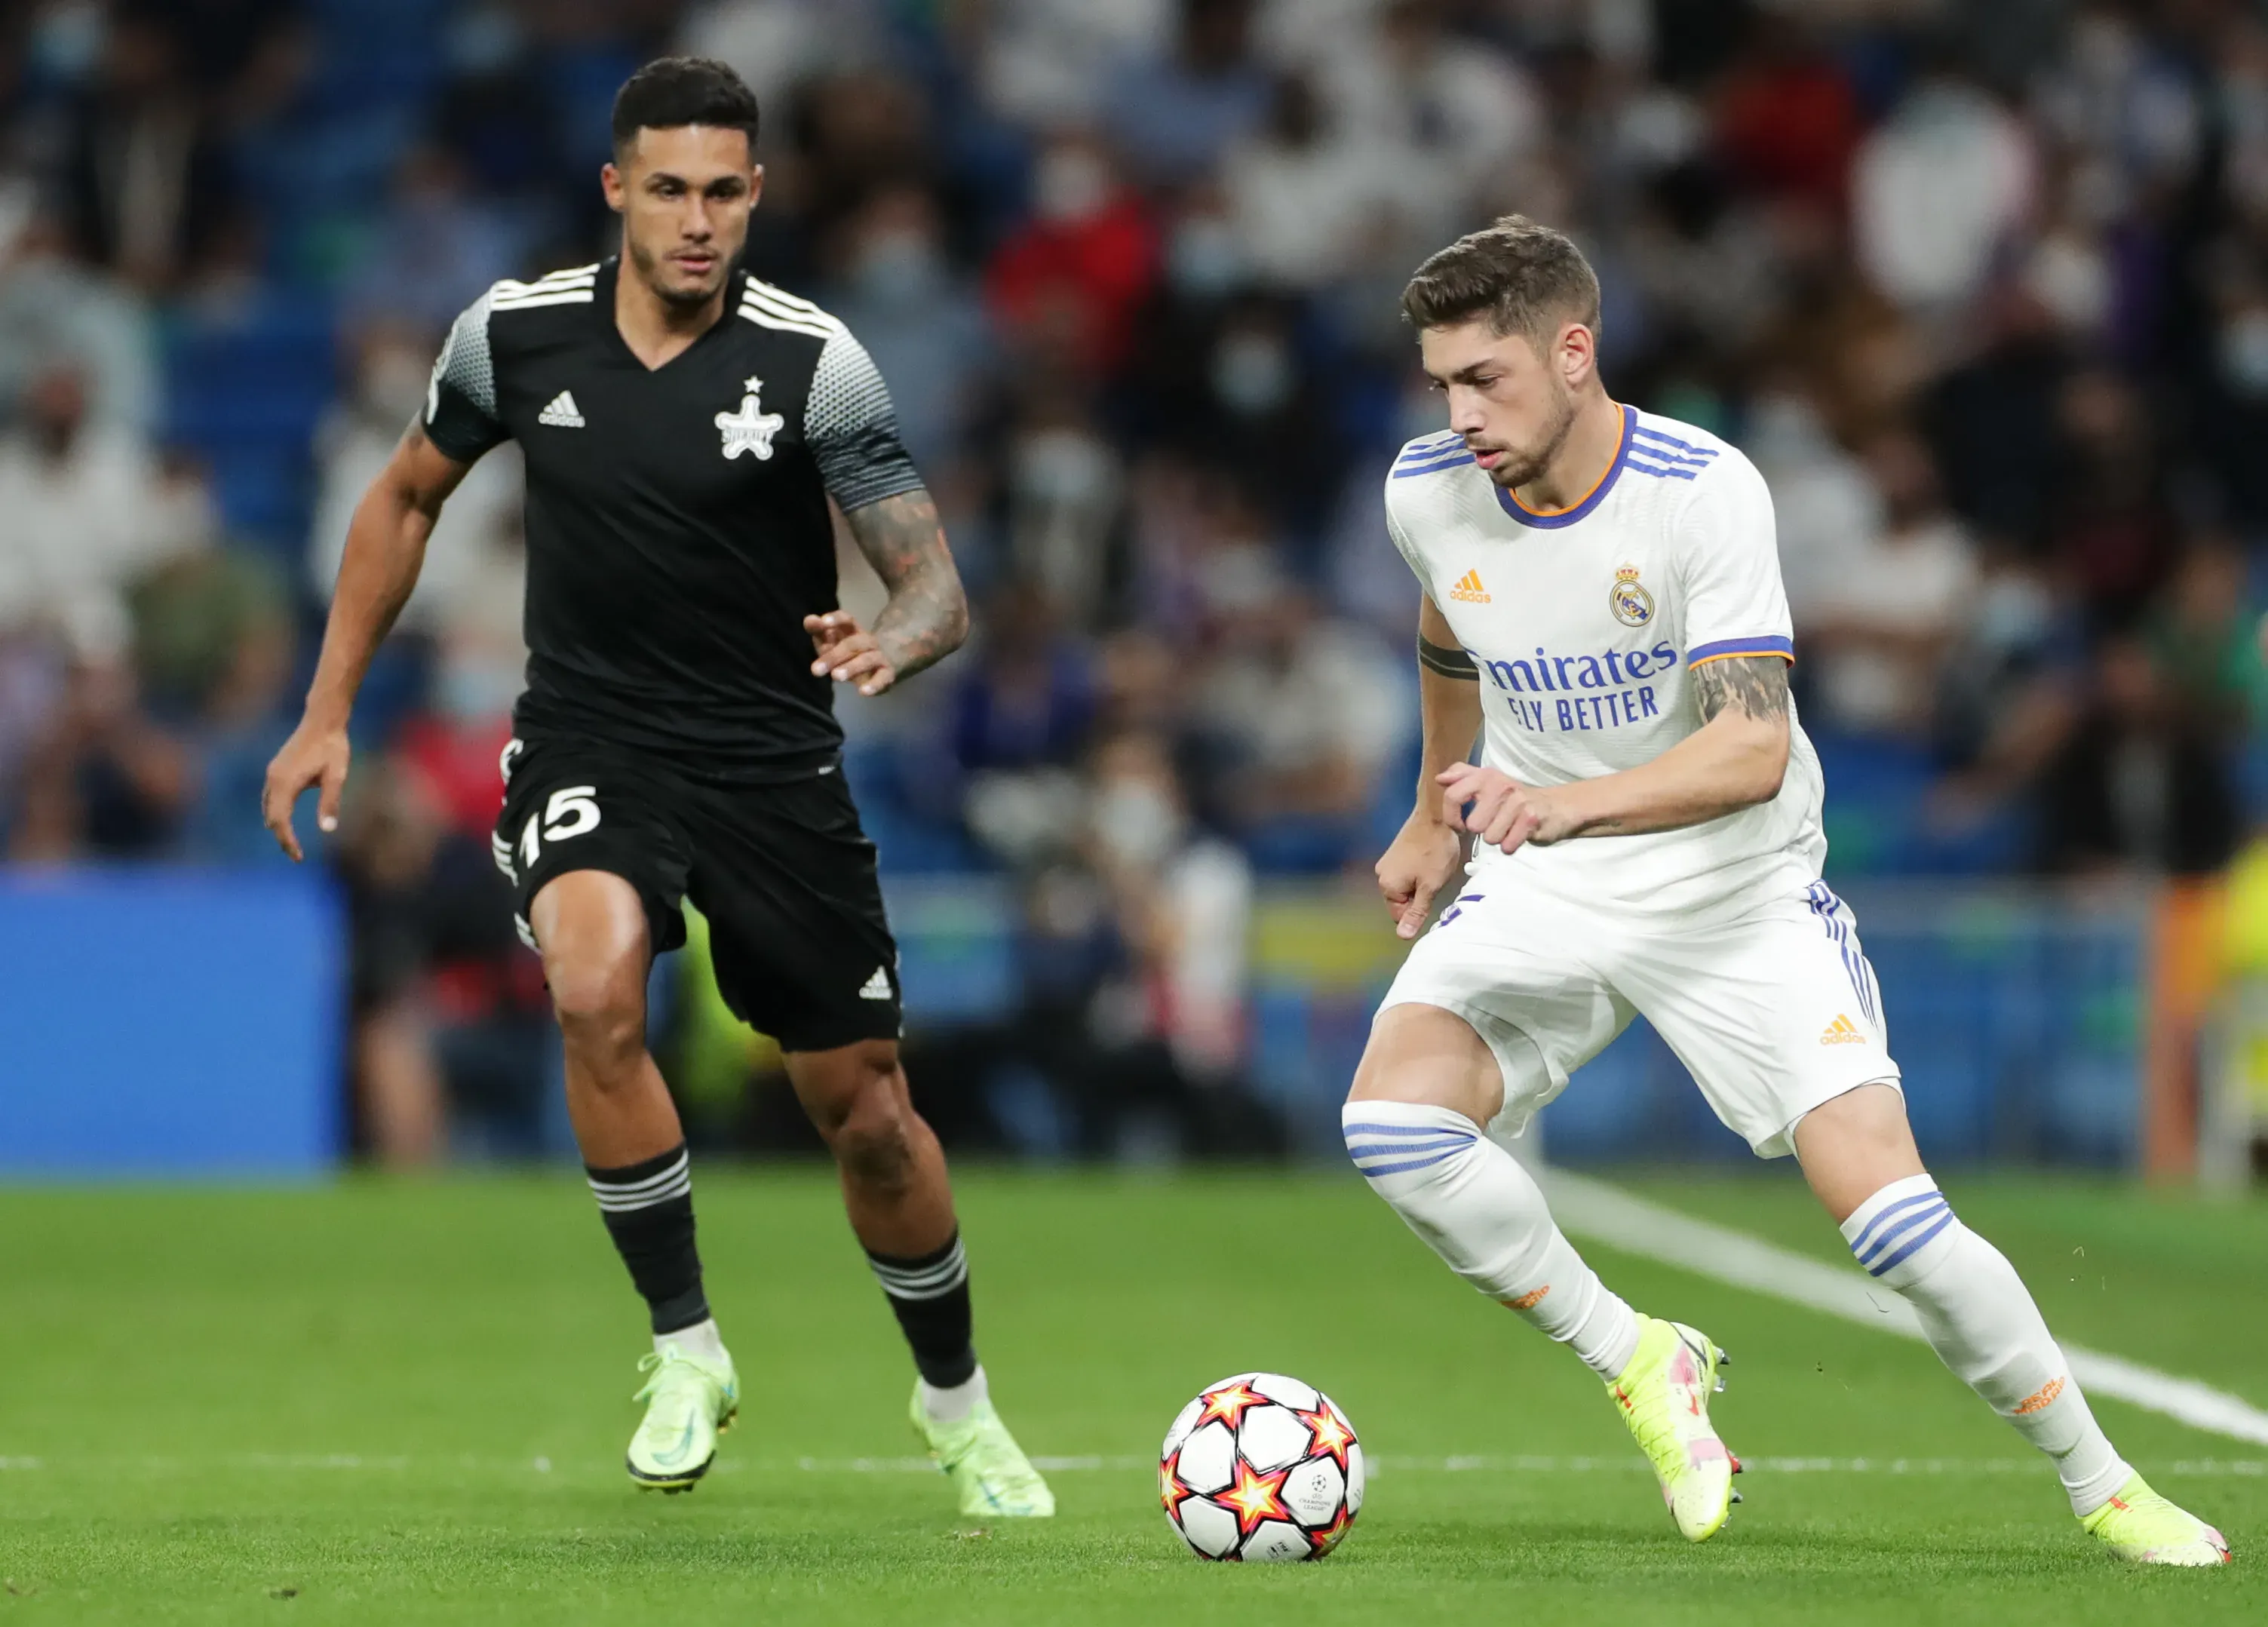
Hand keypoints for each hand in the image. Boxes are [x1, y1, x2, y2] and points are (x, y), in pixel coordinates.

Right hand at [262, 720, 349, 862]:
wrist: (323, 720)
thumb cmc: (333, 747)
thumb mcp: (337, 775)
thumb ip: (330, 802)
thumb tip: (327, 830)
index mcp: (285, 783)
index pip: (280, 821)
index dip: (287, 841)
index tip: (298, 857)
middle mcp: (274, 779)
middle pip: (272, 817)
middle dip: (282, 838)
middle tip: (296, 856)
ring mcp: (273, 773)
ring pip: (269, 808)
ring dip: (277, 826)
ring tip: (291, 843)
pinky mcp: (276, 769)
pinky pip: (271, 798)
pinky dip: (275, 813)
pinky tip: (285, 820)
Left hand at [804, 611, 897, 696]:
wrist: (880, 665)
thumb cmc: (848, 653)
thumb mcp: (830, 641)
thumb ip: (818, 631)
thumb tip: (808, 620)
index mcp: (853, 630)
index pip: (847, 619)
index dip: (836, 619)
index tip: (823, 623)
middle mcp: (868, 641)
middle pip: (854, 643)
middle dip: (834, 656)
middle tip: (815, 670)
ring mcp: (879, 656)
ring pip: (868, 659)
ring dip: (851, 667)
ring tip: (835, 677)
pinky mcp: (887, 674)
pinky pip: (883, 678)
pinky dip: (874, 685)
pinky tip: (862, 692)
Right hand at [1376, 813, 1464, 939]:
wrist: (1435, 815)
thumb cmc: (1435, 851)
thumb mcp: (1430, 887)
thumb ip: (1416, 913)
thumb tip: (1403, 936)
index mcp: (1387, 885)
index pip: (1399, 915)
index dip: (1418, 911)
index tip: (1433, 895)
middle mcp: (1382, 874)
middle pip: (1401, 901)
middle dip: (1419, 896)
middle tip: (1435, 880)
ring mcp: (1388, 861)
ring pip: (1405, 886)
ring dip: (1420, 883)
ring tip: (1434, 869)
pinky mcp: (1396, 852)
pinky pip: (1406, 872)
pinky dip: (1419, 872)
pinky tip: (1431, 861)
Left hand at [1436, 763, 1580, 854]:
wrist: (1555, 806)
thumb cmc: (1514, 798)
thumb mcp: (1488, 782)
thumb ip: (1462, 776)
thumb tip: (1440, 778)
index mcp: (1485, 775)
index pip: (1453, 796)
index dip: (1452, 817)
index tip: (1460, 826)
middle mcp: (1500, 785)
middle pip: (1473, 825)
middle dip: (1482, 831)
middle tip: (1494, 824)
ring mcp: (1517, 801)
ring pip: (1490, 837)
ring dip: (1498, 839)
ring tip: (1508, 828)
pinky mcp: (1531, 818)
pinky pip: (1508, 845)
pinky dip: (1511, 845)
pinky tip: (1518, 835)